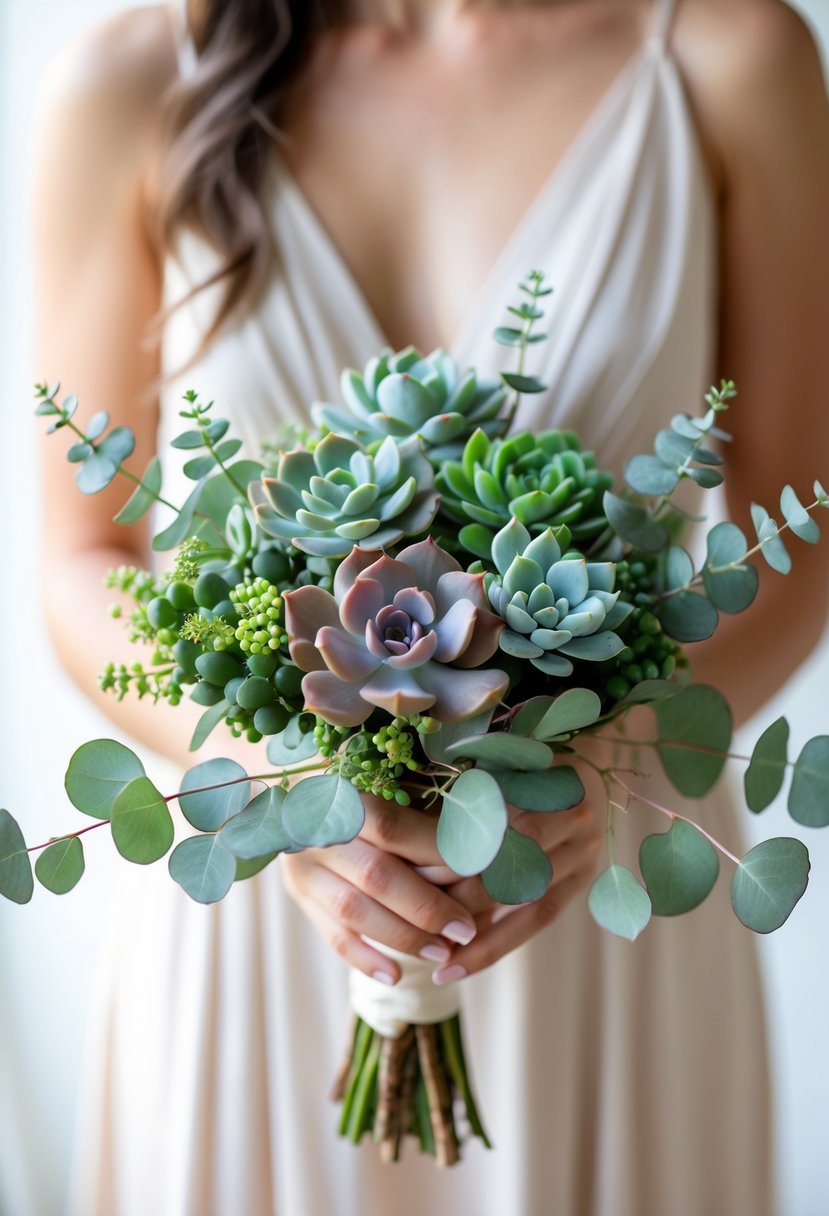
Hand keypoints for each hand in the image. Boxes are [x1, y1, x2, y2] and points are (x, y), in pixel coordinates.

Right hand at [279, 793, 478, 984]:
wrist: (302, 790)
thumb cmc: (368, 782)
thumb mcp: (392, 784)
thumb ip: (426, 811)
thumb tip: (483, 846)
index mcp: (344, 793)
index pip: (394, 827)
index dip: (437, 853)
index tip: (478, 874)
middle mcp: (318, 830)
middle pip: (375, 875)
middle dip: (426, 907)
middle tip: (465, 930)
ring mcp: (303, 866)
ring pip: (353, 911)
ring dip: (402, 937)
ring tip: (442, 953)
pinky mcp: (300, 894)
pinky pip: (331, 934)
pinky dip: (365, 959)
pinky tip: (397, 975)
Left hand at [280, 791, 600, 984]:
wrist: (591, 766)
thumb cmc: (522, 759)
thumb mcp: (496, 757)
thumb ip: (459, 784)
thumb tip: (383, 806)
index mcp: (548, 775)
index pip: (490, 820)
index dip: (444, 845)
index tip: (397, 862)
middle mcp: (574, 815)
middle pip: (505, 862)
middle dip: (452, 889)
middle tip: (405, 910)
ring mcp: (584, 851)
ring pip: (519, 899)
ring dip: (470, 930)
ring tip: (427, 955)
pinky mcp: (583, 881)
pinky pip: (535, 922)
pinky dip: (492, 948)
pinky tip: (453, 969)